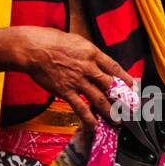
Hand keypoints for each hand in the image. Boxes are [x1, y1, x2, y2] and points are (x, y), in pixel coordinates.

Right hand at [15, 27, 132, 126]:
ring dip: (109, 111)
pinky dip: (89, 118)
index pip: (113, 67)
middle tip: (128, 107)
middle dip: (121, 98)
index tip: (131, 85)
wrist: (33, 49)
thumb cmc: (50, 40)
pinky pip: (80, 107)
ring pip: (99, 99)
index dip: (124, 77)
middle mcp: (88, 67)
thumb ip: (86, 52)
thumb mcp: (74, 40)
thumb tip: (93, 59)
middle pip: (110, 85)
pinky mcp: (66, 91)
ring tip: (116, 120)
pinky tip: (94, 125)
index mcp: (91, 53)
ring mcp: (77, 80)